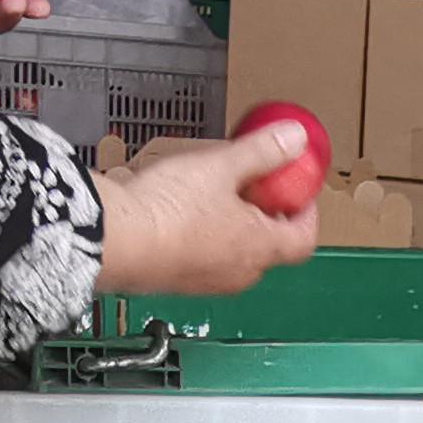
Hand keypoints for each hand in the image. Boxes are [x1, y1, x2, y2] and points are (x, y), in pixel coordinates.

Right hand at [94, 123, 321, 296]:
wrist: (114, 240)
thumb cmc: (168, 210)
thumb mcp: (221, 166)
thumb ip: (262, 152)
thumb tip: (296, 139)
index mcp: (259, 247)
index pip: (303, 240)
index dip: (307, 215)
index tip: (300, 194)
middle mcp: (238, 273)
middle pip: (269, 247)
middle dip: (268, 216)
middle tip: (256, 188)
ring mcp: (206, 282)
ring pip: (235, 254)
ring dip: (234, 227)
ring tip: (215, 195)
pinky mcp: (176, 282)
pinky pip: (203, 259)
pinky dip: (204, 237)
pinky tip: (182, 212)